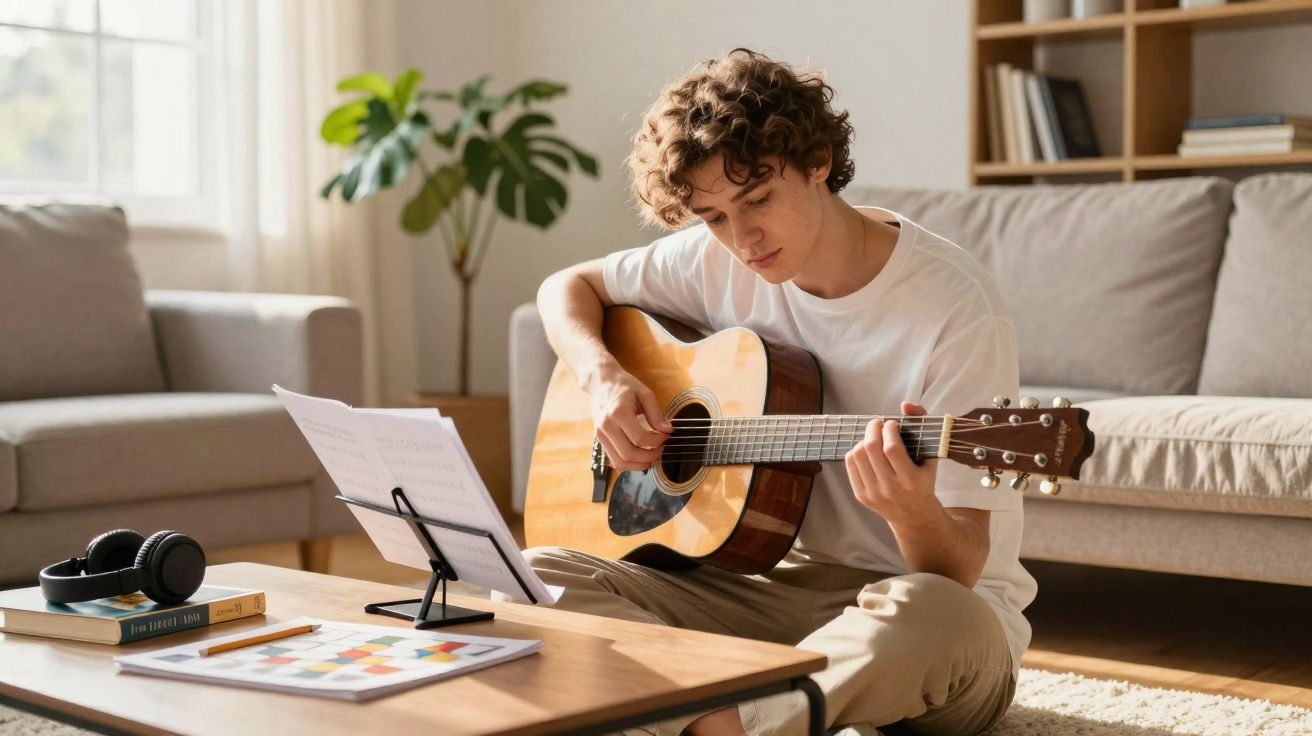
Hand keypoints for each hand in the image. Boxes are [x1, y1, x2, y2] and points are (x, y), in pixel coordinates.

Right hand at [586, 365, 672, 471]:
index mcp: (618, 413)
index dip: (656, 441)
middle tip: (661, 449)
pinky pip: (614, 460)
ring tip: (651, 456)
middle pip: (629, 454)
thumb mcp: (644, 393)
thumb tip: (667, 430)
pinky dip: (628, 464)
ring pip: (619, 462)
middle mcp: (606, 426)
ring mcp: (601, 435)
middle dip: (649, 457)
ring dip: (638, 465)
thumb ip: (656, 413)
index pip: (639, 438)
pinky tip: (639, 456)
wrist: (599, 383)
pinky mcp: (600, 440)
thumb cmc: (623, 386)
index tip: (665, 436)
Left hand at [844, 401, 940, 526]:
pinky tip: (866, 450)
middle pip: (871, 449)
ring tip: (874, 437)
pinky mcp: (861, 496)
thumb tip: (905, 404)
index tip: (892, 423)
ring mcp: (873, 493)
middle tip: (879, 423)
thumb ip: (922, 424)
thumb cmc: (923, 480)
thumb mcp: (930, 455)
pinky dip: (856, 451)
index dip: (889, 429)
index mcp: (910, 480)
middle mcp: (890, 488)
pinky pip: (850, 464)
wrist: (914, 515)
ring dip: (864, 439)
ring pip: (858, 455)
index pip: (892, 448)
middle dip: (873, 428)